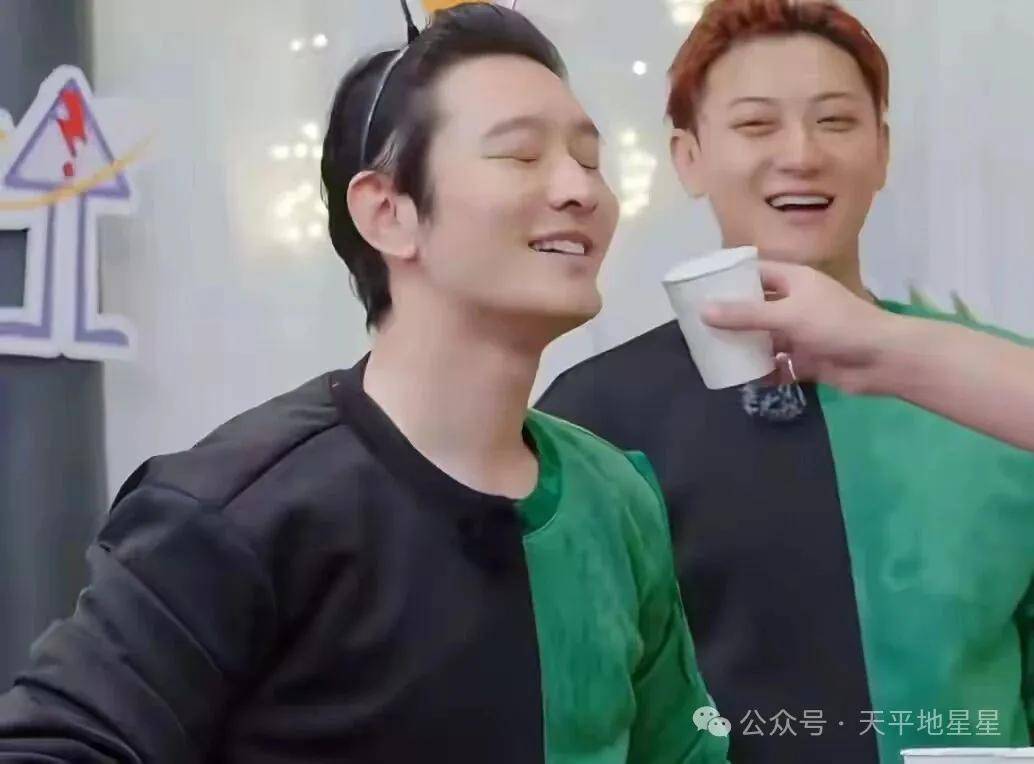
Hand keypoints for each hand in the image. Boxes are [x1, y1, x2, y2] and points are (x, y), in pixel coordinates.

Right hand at [701, 261, 897, 392]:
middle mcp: (797, 304)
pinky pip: (778, 365)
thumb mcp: (787, 316)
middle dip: (732, 317)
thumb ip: (745, 315)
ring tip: (714, 352)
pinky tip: (742, 378)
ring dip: (746, 346)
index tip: (702, 287)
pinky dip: (763, 371)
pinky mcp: (807, 360)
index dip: (732, 277)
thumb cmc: (836, 324)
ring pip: (766, 338)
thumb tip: (703, 312)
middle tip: (700, 324)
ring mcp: (802, 333)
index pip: (757, 272)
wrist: (882, 359)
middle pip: (757, 307)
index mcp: (795, 281)